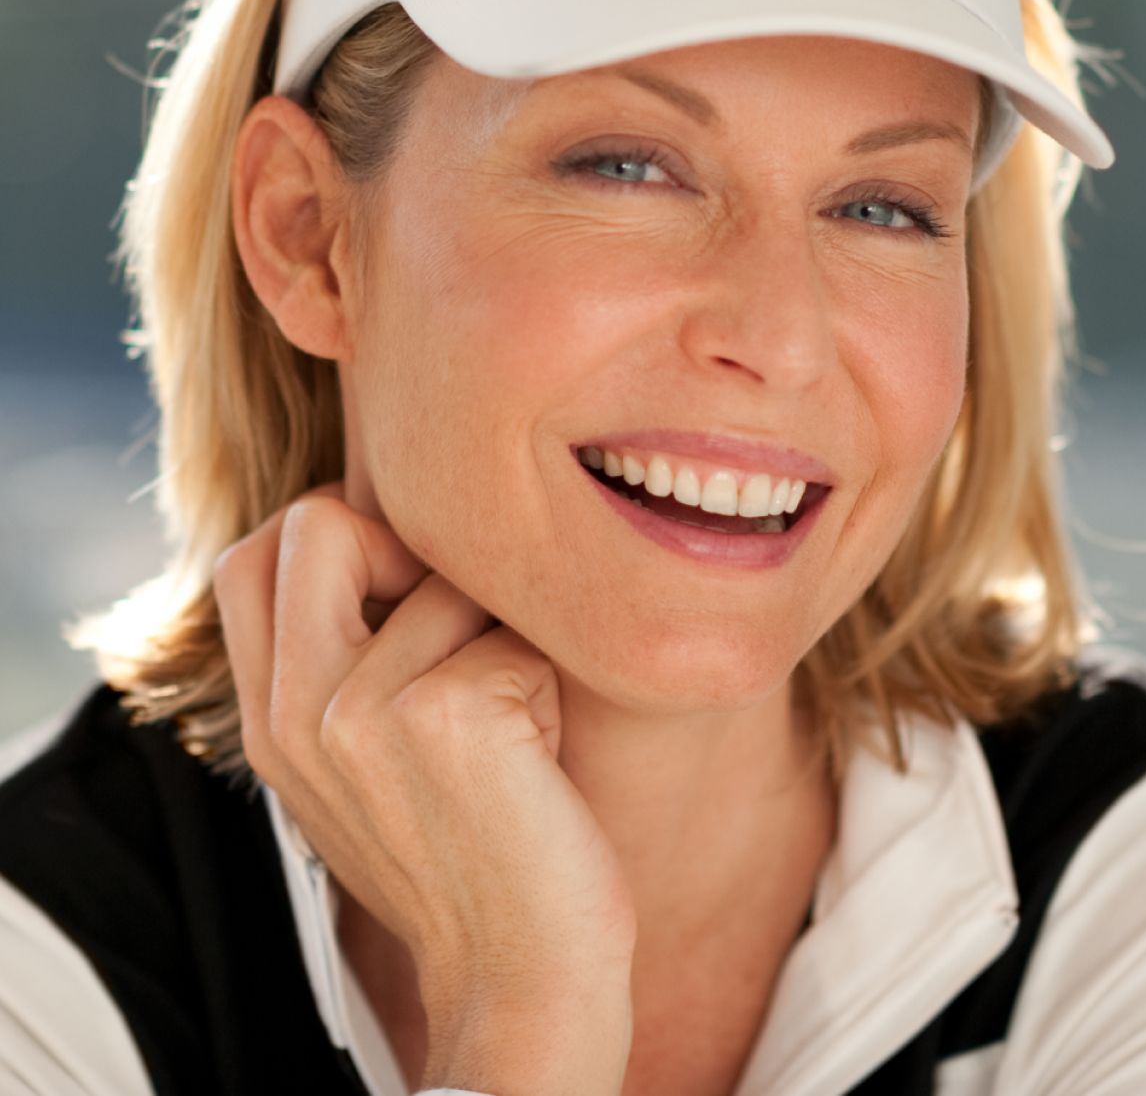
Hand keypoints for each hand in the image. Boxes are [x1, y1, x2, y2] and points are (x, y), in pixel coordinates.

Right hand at [214, 482, 634, 1094]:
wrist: (521, 979)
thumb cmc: (469, 855)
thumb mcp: (364, 764)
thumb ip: (340, 662)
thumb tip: (381, 533)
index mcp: (268, 722)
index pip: (248, 557)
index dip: (329, 537)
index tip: (400, 583)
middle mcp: (294, 710)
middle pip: (317, 523)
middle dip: (402, 541)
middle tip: (453, 614)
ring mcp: (360, 710)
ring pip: (443, 572)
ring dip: (496, 630)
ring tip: (509, 718)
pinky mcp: (445, 712)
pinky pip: (512, 627)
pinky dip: (541, 673)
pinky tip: (537, 750)